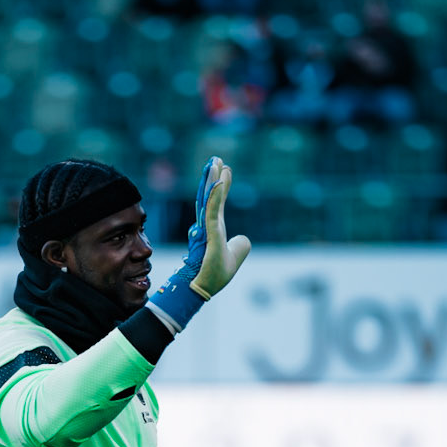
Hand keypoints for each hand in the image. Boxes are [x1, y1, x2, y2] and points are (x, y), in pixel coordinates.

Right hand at [147, 156, 251, 333]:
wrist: (203, 288)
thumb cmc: (215, 275)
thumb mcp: (234, 257)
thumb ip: (240, 246)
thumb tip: (244, 239)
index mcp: (214, 228)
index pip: (217, 202)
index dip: (221, 185)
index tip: (225, 168)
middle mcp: (208, 225)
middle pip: (209, 195)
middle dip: (212, 175)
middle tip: (216, 157)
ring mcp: (206, 228)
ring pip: (208, 199)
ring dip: (211, 180)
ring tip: (214, 162)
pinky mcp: (209, 235)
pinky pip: (212, 212)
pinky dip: (214, 196)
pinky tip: (218, 182)